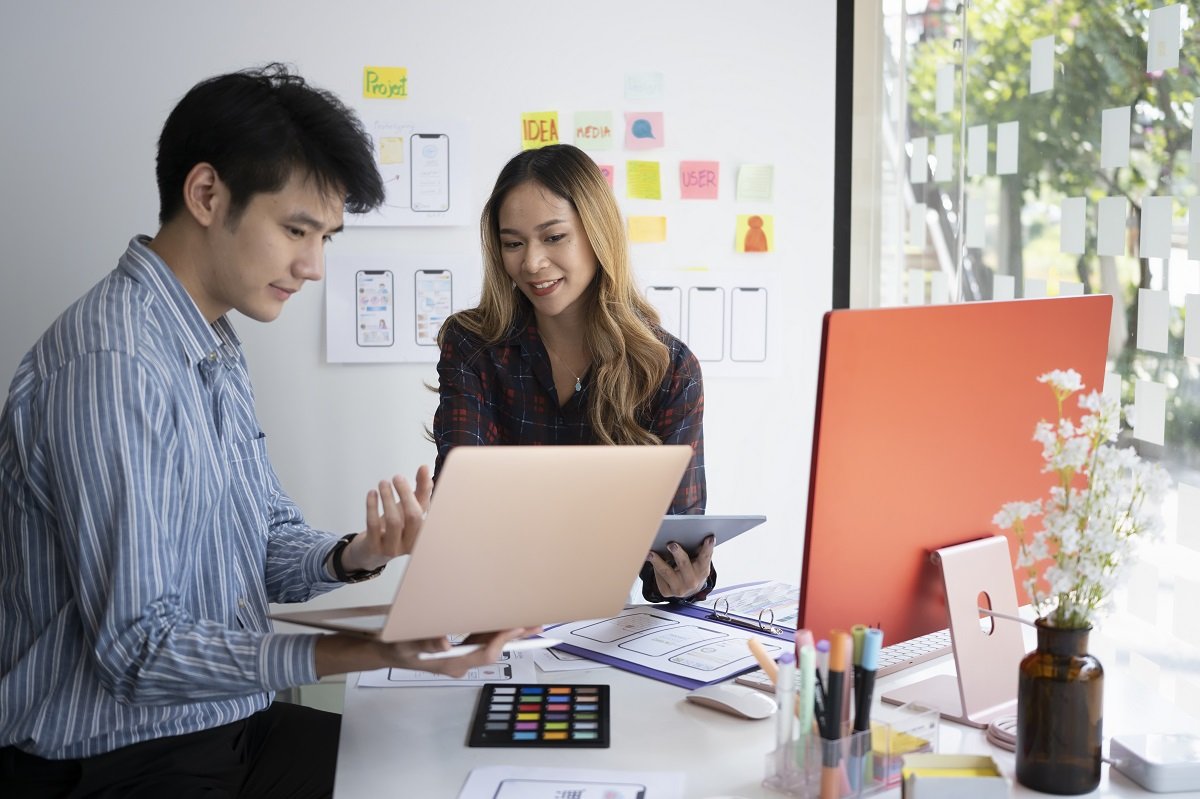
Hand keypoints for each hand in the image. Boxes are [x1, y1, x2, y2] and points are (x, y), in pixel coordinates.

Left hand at [343, 466, 432, 572]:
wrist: (370, 553)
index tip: (422, 469)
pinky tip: (372, 494)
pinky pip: (373, 524)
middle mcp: (411, 545)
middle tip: (397, 477)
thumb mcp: (408, 510)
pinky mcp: (374, 548)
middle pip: (413, 517)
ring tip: (383, 483)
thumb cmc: (394, 529)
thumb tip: (424, 469)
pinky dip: (372, 506)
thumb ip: (419, 491)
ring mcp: (392, 549)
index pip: (428, 509)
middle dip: (405, 493)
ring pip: (394, 521)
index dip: (426, 489)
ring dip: (388, 498)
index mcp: (423, 535)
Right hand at [378, 628, 539, 677]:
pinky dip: (497, 630)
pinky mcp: (459, 648)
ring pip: (490, 645)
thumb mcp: (405, 643)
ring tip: (529, 622)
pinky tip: (507, 621)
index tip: (516, 627)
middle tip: (537, 624)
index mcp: (452, 663)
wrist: (387, 651)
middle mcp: (460, 662)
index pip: (484, 654)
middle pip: (494, 651)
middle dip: (515, 637)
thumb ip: (424, 643)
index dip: (502, 641)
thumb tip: (444, 644)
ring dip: (510, 633)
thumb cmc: (396, 647)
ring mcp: (461, 656)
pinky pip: (482, 640)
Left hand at [646, 534, 714, 598]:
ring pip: (666, 572)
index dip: (708, 548)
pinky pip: (659, 577)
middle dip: (677, 554)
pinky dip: (654, 567)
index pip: (705, 558)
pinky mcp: (667, 592)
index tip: (710, 538)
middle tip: (671, 544)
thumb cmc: (693, 569)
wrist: (688, 589)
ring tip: (651, 553)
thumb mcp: (699, 562)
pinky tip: (651, 559)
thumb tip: (693, 532)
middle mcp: (692, 581)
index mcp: (702, 571)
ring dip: (657, 561)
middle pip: (683, 564)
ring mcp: (679, 589)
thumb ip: (699, 550)